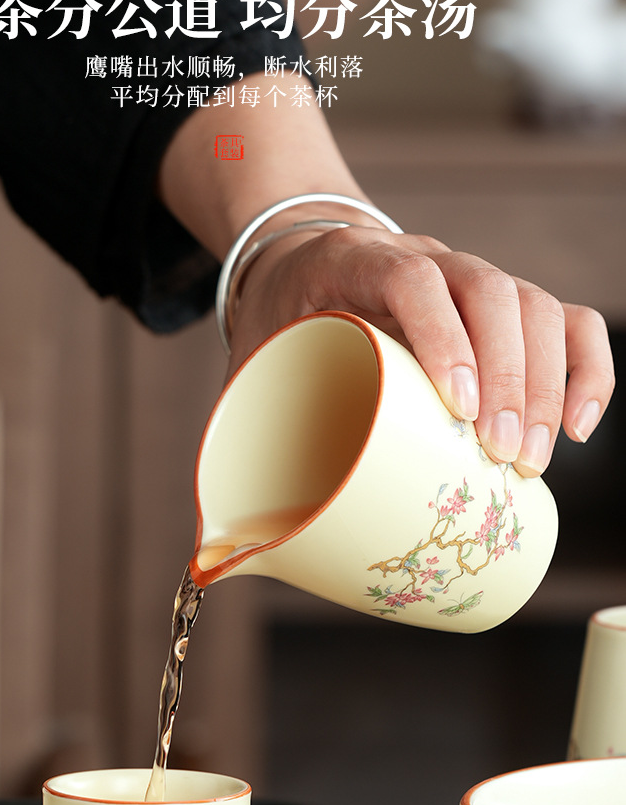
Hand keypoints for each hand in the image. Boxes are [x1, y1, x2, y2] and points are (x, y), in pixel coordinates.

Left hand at [228, 223, 614, 477]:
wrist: (304, 259)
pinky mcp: (503, 305)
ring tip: (530, 461)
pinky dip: (587, 369)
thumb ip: (236, 432)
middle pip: (492, 292)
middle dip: (508, 379)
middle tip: (502, 457)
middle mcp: (426, 257)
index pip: (412, 277)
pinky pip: (569, 321)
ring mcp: (472, 276)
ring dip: (546, 384)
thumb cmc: (280, 322)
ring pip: (537, 306)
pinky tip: (582, 426)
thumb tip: (218, 547)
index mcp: (354, 261)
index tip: (456, 408)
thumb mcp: (249, 363)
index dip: (442, 336)